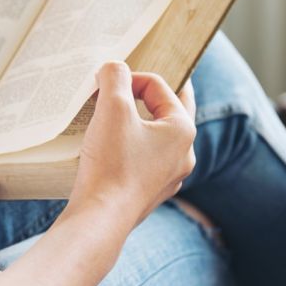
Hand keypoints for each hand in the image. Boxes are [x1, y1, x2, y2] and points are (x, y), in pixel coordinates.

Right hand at [69, 62, 196, 229]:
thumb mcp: (112, 109)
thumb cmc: (111, 164)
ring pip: (158, 138)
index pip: (159, 87)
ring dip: (140, 123)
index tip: (106, 82)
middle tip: (145, 81)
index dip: (131, 78)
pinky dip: (132, 148)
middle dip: (154, 95)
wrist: (101, 218)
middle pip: (171, 111)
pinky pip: (146, 161)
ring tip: (119, 116)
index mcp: (183, 130)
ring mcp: (169, 176)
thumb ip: (115, 77)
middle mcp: (184, 154)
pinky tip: (113, 148)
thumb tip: (114, 67)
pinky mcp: (150, 193)